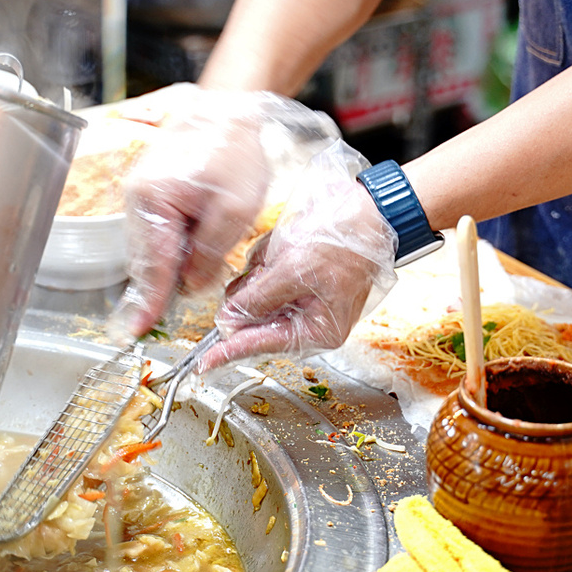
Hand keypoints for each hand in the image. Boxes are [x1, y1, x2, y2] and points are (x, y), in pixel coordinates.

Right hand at [108, 84, 338, 339]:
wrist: (229, 109)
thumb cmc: (236, 153)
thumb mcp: (234, 211)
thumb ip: (209, 253)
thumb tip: (190, 287)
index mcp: (152, 201)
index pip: (150, 266)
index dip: (147, 303)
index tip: (136, 333)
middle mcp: (137, 199)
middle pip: (147, 259)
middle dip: (166, 283)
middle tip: (175, 306)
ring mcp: (141, 195)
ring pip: (153, 248)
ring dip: (173, 264)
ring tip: (199, 263)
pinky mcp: (152, 192)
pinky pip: (159, 232)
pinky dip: (174, 247)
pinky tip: (195, 249)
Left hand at [196, 142, 396, 371]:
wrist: (367, 209)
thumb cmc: (346, 242)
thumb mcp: (296, 271)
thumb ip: (259, 299)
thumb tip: (229, 320)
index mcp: (317, 330)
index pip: (263, 345)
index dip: (230, 352)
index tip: (205, 362)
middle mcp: (307, 320)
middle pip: (254, 318)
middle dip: (253, 291)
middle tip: (267, 269)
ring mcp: (298, 298)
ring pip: (253, 293)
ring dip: (260, 270)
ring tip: (283, 252)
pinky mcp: (291, 278)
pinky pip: (261, 274)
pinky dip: (265, 258)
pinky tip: (283, 247)